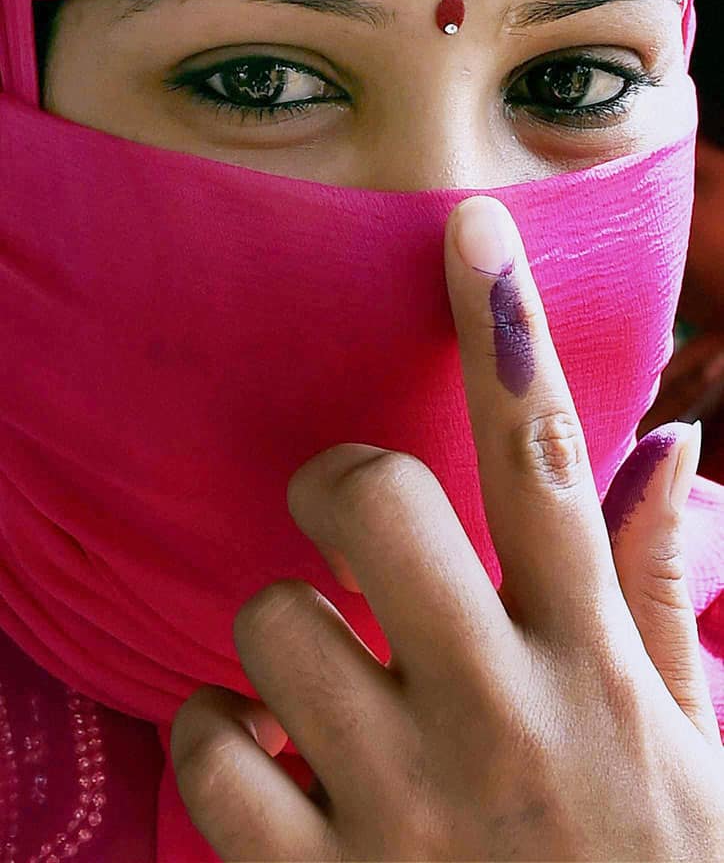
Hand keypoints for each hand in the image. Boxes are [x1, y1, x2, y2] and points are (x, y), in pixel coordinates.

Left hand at [171, 195, 723, 861]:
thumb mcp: (696, 741)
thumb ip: (656, 593)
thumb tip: (663, 449)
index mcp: (592, 669)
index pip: (548, 461)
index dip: (506, 327)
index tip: (467, 228)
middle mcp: (495, 718)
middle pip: (376, 504)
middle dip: (339, 483)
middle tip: (346, 516)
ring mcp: (400, 808)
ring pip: (272, 624)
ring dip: (282, 637)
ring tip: (327, 691)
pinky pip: (205, 752)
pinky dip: (212, 740)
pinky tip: (264, 766)